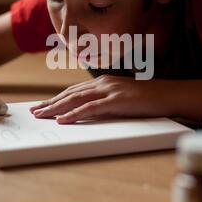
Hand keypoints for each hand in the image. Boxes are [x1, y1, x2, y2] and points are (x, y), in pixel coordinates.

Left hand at [30, 75, 167, 123]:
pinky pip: (90, 108)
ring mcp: (109, 90)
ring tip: (41, 115)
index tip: (43, 105)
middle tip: (34, 111)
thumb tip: (90, 110)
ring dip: (56, 108)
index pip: (74, 90)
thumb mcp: (121, 97)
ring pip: (75, 99)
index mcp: (103, 81)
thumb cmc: (146, 98)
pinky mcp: (116, 100)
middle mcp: (102, 83)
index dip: (56, 98)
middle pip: (70, 93)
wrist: (167, 94)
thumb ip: (105, 100)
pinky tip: (63, 119)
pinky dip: (74, 114)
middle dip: (50, 103)